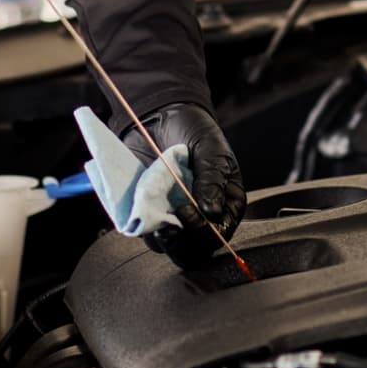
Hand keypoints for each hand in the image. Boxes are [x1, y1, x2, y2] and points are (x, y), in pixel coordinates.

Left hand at [120, 102, 244, 266]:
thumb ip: (212, 179)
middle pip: (195, 250)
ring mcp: (176, 217)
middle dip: (181, 244)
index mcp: (225, 204)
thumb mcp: (210, 149)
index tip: (185, 211)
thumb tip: (210, 212)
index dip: (202, 231)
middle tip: (167, 227)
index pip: (218, 233)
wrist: (162, 117)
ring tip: (151, 214)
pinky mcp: (153, 214)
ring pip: (171, 247)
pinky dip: (143, 227)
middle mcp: (203, 217)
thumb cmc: (195, 132)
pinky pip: (148, 233)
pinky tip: (141, 208)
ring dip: (160, 238)